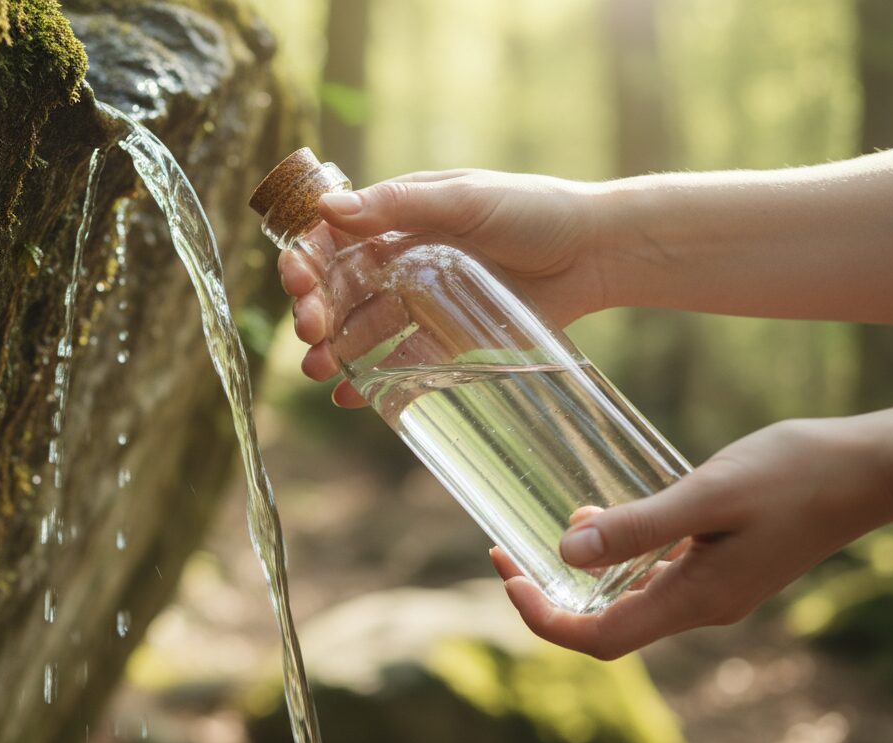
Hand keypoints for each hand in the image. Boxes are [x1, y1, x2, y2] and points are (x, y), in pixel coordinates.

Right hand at [278, 170, 606, 406]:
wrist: (597, 252)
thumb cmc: (534, 211)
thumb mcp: (465, 198)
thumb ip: (399, 204)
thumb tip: (328, 209)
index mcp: (399, 216)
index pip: (336, 237)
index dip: (308, 258)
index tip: (296, 279)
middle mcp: (403, 258)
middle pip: (342, 287)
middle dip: (317, 308)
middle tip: (309, 330)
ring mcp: (423, 301)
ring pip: (363, 327)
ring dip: (334, 347)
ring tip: (316, 369)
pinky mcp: (448, 339)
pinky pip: (401, 362)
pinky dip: (371, 380)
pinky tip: (347, 395)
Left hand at [489, 417, 884, 659]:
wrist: (864, 471)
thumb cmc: (792, 474)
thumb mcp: (706, 494)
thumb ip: (638, 526)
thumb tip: (566, 551)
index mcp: (695, 599)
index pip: (600, 640)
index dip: (545, 618)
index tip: (508, 575)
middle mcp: (701, 606)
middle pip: (606, 624)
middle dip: (550, 591)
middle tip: (507, 548)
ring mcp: (714, 589)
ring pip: (630, 598)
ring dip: (585, 570)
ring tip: (558, 519)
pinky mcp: (722, 567)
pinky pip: (656, 575)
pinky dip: (621, 554)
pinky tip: (610, 515)